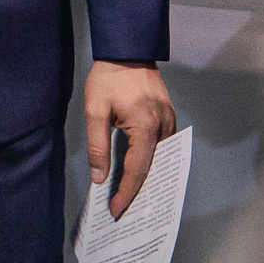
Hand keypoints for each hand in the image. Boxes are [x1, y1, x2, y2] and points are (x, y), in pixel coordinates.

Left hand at [86, 59, 177, 217]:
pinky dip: (151, 162)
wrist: (127, 50)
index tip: (116, 210)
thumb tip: (99, 177)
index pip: (137, 170)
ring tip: (131, 199)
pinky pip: (162, 147)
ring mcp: (168, 121)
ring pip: (159, 159)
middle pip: (152, 169)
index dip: (127, 193)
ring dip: (146, 178)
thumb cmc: (109, 77)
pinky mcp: (167, 117)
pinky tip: (138, 173)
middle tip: (124, 212)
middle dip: (138, 192)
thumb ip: (97, 145)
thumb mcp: (95, 110)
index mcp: (146, 125)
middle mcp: (163, 126)